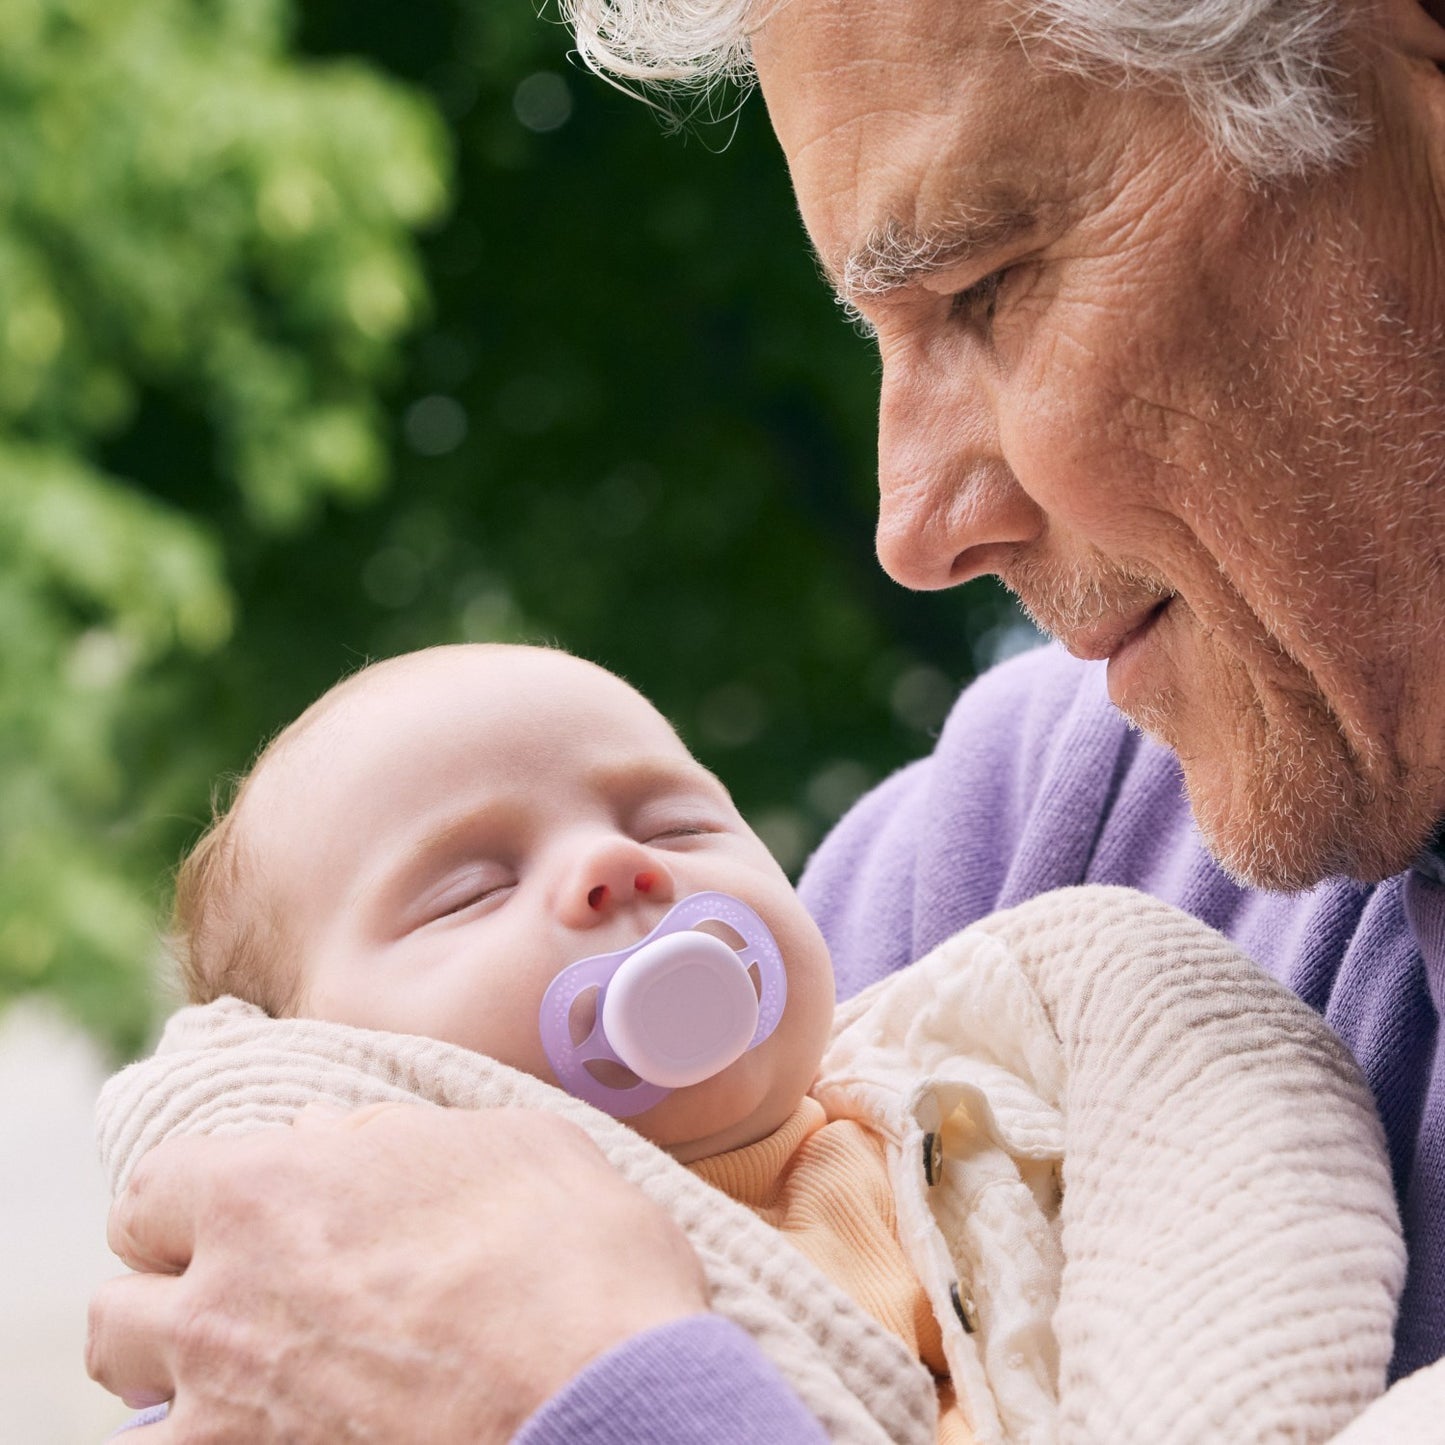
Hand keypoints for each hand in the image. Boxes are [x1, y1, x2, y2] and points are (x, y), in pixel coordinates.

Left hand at [87, 1104, 708, 1440]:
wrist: (611, 1398)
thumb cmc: (572, 1254)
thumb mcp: (501, 1145)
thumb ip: (390, 1138)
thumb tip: (321, 1135)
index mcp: (267, 1193)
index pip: (151, 1190)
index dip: (192, 1200)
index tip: (236, 1212)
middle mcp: (222, 1308)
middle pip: (117, 1315)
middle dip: (165, 1305)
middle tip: (237, 1305)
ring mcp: (234, 1422)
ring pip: (137, 1422)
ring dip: (180, 1398)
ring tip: (254, 1388)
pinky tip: (297, 1432)